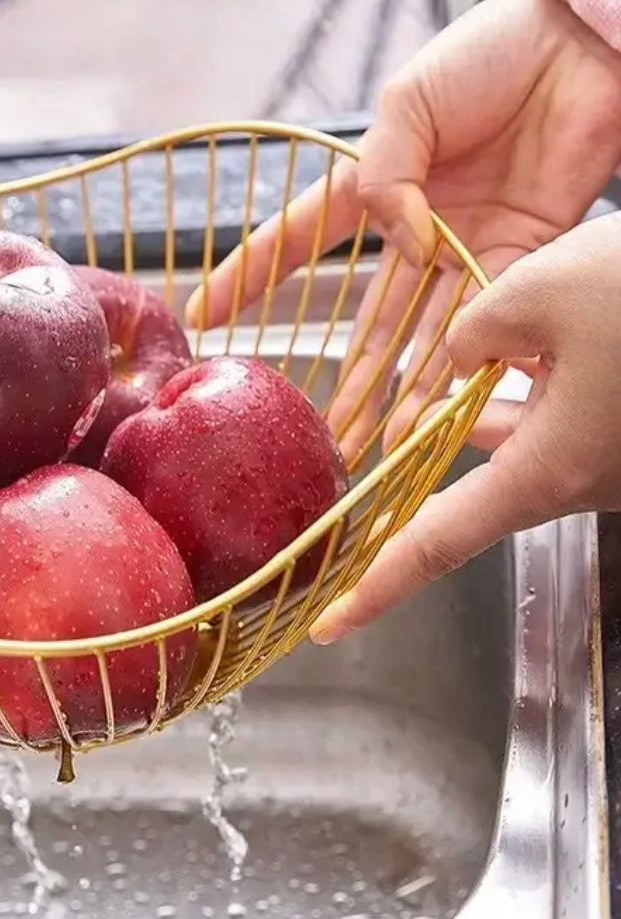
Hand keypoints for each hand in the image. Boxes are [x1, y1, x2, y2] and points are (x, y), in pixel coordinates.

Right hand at [186, 0, 620, 458]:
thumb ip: (387, 173)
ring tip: (378, 439)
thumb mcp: (408, 101)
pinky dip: (469, 359)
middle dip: (349, 375)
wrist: (578, 43)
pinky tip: (442, 403)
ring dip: (404, 388)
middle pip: (371, 315)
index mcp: (369, 182)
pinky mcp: (522, 252)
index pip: (295, 240)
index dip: (247, 277)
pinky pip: (490, 315)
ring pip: (427, 332)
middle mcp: (413, 227)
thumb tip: (406, 240)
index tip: (203, 314)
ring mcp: (466, 246)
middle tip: (325, 427)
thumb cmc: (487, 54)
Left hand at [309, 211, 620, 642]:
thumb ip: (470, 333)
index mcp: (548, 469)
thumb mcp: (535, 292)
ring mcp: (615, 460)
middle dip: (436, 450)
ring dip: (488, 408)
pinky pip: (565, 422)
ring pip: (523, 443)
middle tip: (391, 430)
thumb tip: (460, 355)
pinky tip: (525, 352)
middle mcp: (584, 478)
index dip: (377, 587)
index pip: (437, 543)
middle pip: (478, 486)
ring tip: (467, 364)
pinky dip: (535, 390)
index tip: (328, 626)